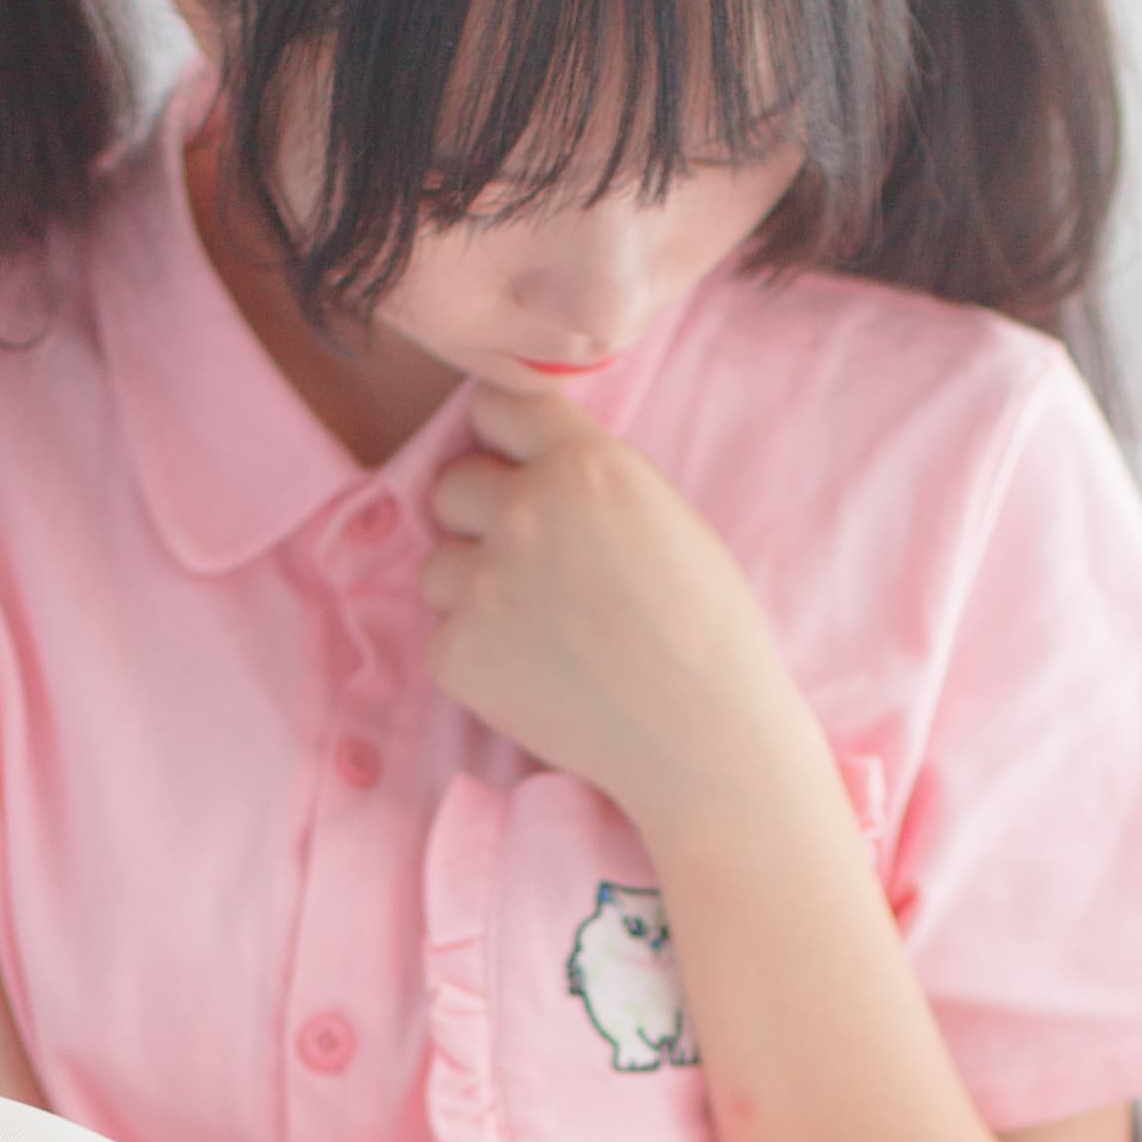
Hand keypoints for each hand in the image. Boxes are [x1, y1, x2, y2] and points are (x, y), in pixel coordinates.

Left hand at [419, 385, 806, 839]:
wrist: (703, 735)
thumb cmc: (704, 626)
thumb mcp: (663, 514)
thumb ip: (586, 477)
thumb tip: (525, 461)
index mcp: (582, 464)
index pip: (493, 406)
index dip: (501, 442)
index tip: (513, 470)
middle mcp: (524, 512)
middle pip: (450, 485)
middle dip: (480, 518)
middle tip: (533, 568)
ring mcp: (483, 585)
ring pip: (437, 565)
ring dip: (472, 590)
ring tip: (540, 630)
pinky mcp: (456, 654)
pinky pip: (443, 637)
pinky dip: (477, 657)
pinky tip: (535, 677)